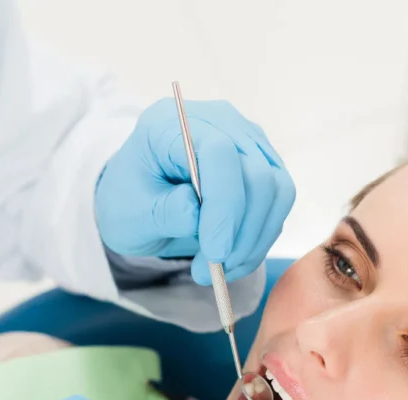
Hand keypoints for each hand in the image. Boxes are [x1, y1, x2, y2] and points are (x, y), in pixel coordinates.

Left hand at [96, 98, 295, 284]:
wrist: (141, 199)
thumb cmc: (130, 200)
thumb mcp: (130, 214)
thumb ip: (163, 211)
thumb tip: (196, 214)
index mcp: (173, 123)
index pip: (219, 152)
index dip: (224, 205)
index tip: (215, 252)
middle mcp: (218, 122)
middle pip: (257, 173)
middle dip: (241, 232)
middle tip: (213, 270)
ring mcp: (246, 142)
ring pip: (276, 191)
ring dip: (254, 240)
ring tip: (219, 270)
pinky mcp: (264, 165)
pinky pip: (277, 205)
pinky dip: (258, 240)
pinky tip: (231, 260)